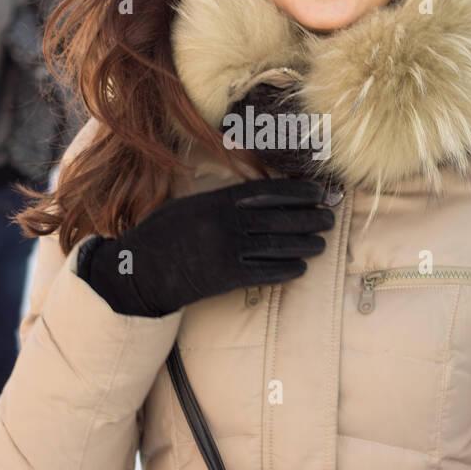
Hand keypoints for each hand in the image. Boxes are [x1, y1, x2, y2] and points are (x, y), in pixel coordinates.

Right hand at [78, 178, 336, 316]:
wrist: (140, 271)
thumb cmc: (162, 234)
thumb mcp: (189, 204)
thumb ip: (221, 199)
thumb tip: (258, 197)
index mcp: (218, 200)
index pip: (267, 191)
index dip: (296, 191)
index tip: (317, 191)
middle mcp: (226, 223)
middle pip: (278, 218)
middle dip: (309, 217)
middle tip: (329, 217)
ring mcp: (228, 251)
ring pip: (277, 246)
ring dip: (304, 244)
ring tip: (321, 243)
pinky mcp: (227, 277)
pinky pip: (265, 273)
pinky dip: (286, 270)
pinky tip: (301, 268)